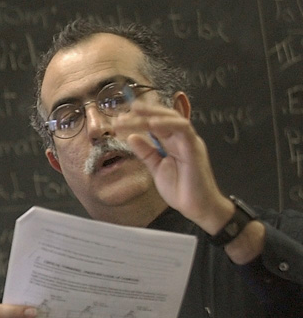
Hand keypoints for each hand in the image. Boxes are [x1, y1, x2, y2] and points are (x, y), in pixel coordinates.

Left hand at [115, 103, 264, 261]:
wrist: (197, 207)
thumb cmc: (180, 189)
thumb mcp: (156, 168)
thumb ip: (146, 152)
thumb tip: (132, 137)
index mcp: (173, 142)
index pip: (157, 124)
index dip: (140, 118)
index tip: (120, 118)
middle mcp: (182, 139)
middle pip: (163, 117)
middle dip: (145, 111)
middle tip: (125, 110)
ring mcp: (189, 142)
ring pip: (173, 119)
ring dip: (153, 114)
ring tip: (135, 112)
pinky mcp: (194, 149)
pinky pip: (184, 129)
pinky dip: (168, 123)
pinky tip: (152, 123)